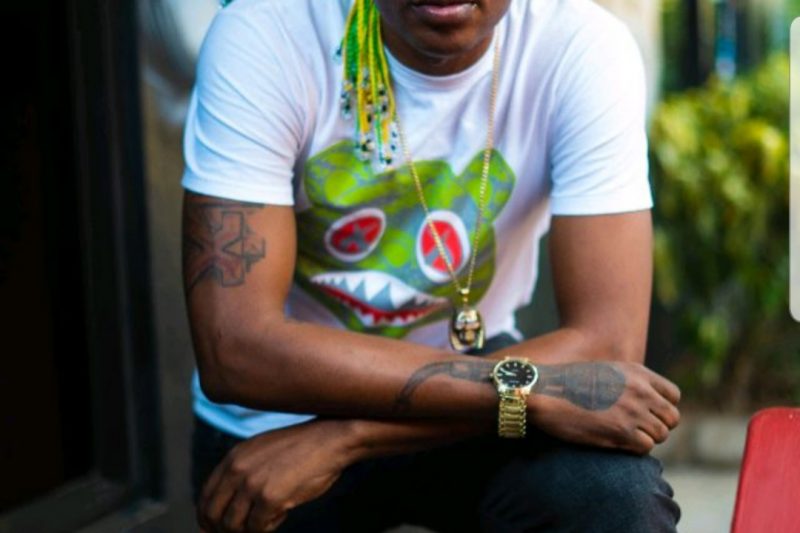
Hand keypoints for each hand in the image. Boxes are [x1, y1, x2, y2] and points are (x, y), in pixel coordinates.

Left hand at [197, 419, 356, 532]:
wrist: (330, 439)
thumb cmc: (302, 448)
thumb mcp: (262, 451)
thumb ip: (243, 472)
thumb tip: (229, 503)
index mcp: (233, 458)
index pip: (205, 496)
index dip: (207, 518)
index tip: (216, 528)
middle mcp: (237, 470)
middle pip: (213, 515)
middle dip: (224, 530)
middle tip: (241, 532)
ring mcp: (252, 484)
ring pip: (233, 526)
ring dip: (249, 530)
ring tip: (268, 519)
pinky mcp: (270, 498)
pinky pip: (257, 528)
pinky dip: (268, 527)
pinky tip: (283, 513)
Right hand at [529, 361, 680, 454]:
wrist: (544, 391)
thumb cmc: (566, 382)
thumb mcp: (604, 371)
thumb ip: (628, 382)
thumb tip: (642, 399)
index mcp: (638, 373)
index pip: (673, 395)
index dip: (663, 407)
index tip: (649, 414)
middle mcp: (641, 391)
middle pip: (672, 418)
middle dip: (658, 425)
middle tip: (638, 429)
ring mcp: (633, 412)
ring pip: (660, 435)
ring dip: (646, 438)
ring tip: (624, 436)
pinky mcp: (622, 432)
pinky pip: (645, 448)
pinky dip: (634, 449)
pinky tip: (616, 442)